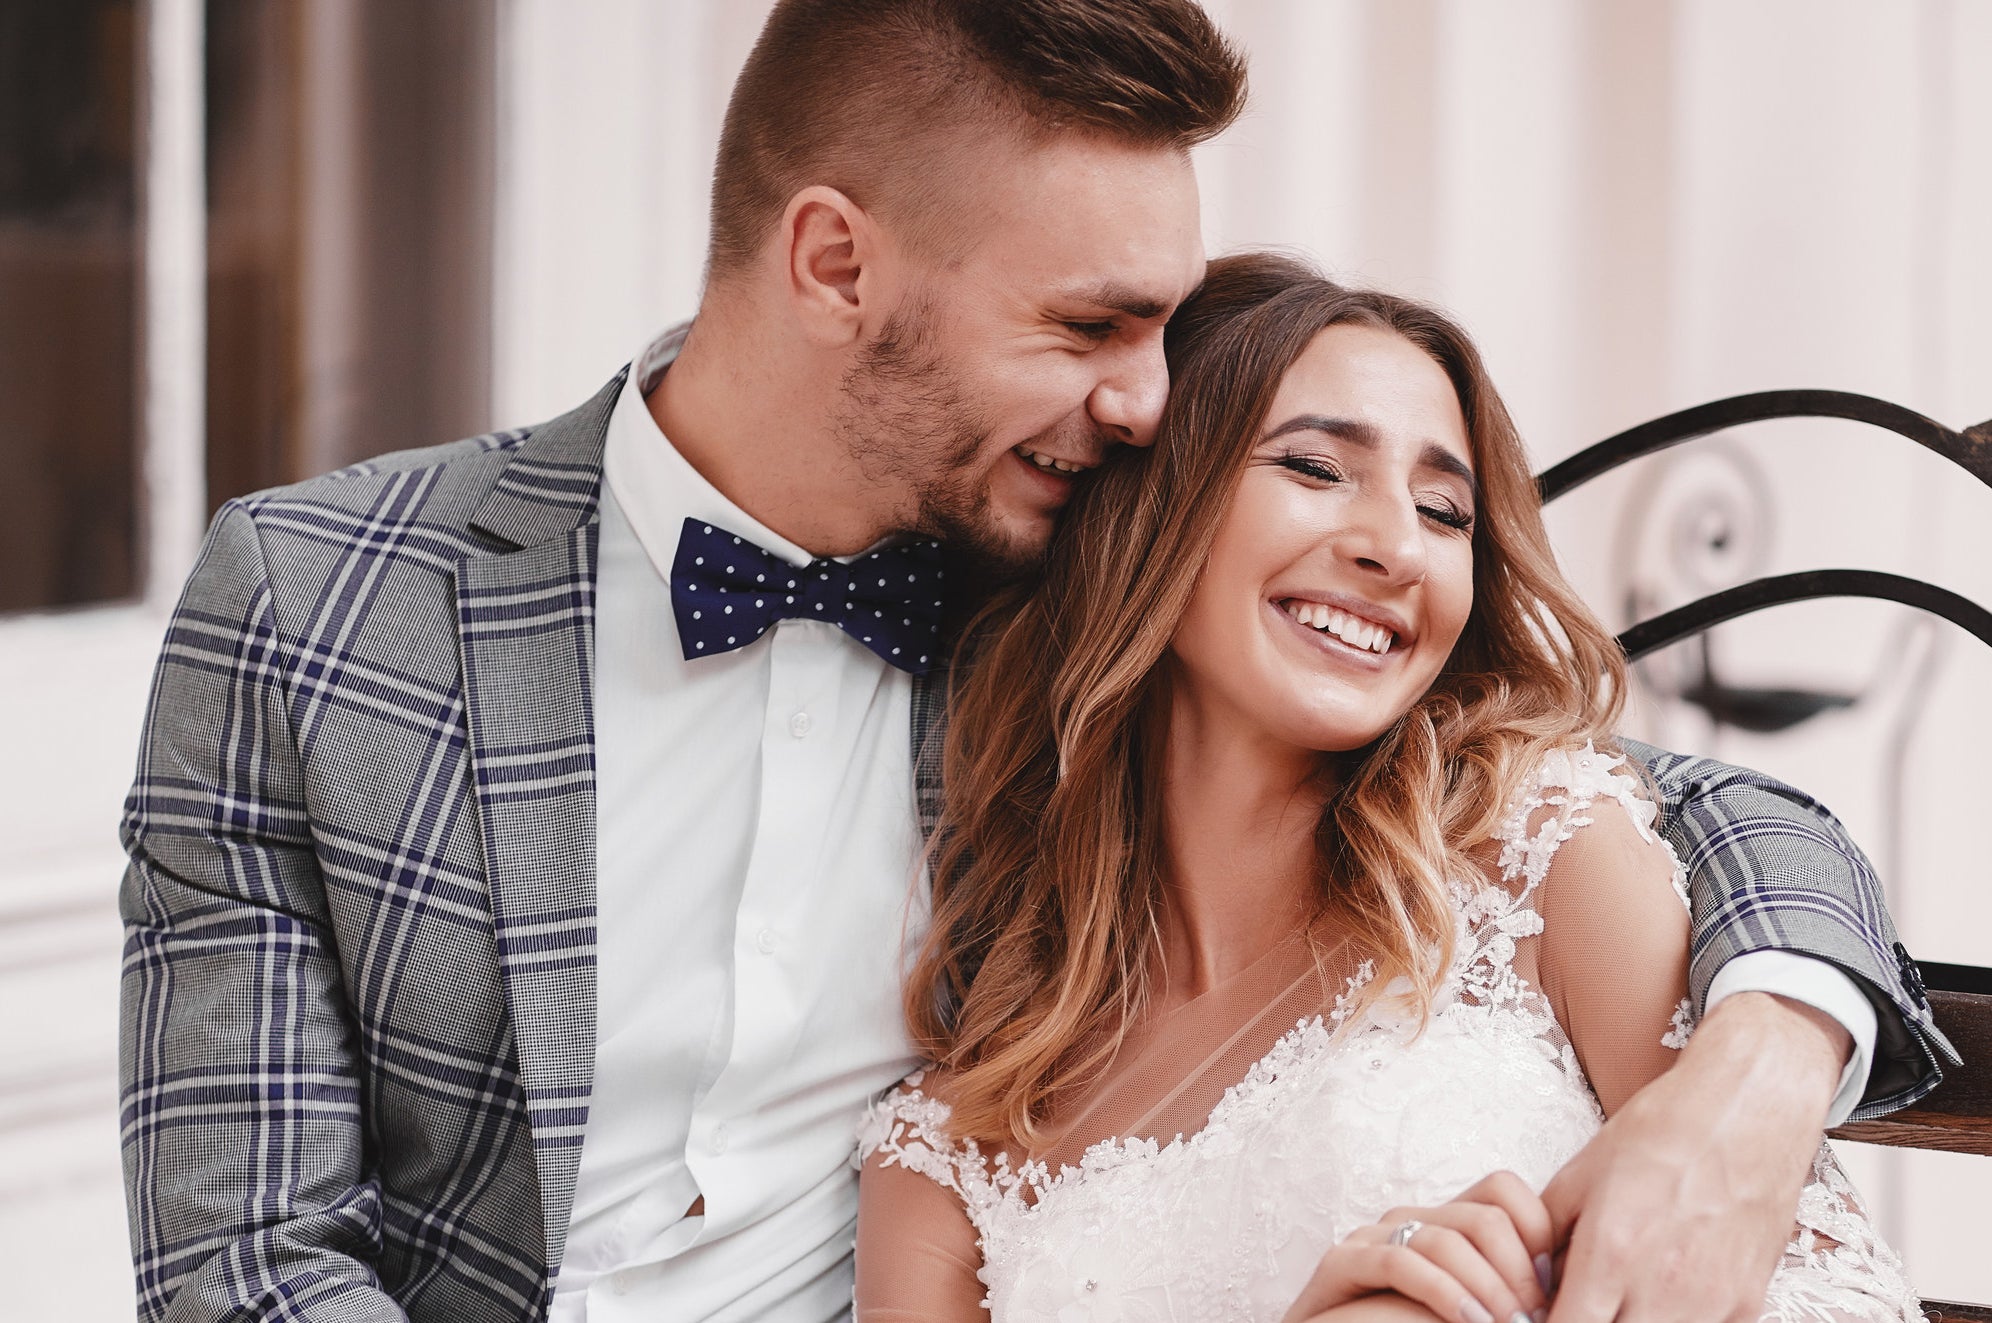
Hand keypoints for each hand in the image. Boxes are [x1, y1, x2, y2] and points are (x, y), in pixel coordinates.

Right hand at [1283, 1171, 1555, 1322]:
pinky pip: (1399, 1263)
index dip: (1539, 1232)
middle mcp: (1410, 1218)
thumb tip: (1567, 1292)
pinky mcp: (1340, 1264)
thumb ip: (1507, 1290)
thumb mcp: (1471, 1306)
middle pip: (1485, 1218)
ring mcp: (1371, 1237)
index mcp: (1444, 1221)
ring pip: (1446, 1240)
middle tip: (1537, 1318)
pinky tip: (1470, 1322)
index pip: (1504, 1190)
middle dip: (1521, 1275)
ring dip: (1490, 1291)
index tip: (1555, 1287)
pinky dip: (1444, 1294)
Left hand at [1541, 991, 1849, 1321]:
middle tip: (1581, 1303)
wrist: (1748, 1110)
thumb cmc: (1661, 1132)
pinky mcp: (1747, 1306)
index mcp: (1611, 1252)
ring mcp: (1712, 1303)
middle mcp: (1663, 1288)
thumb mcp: (1581, 1174)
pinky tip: (1662, 1297)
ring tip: (1620, 1299)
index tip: (1538, 1313)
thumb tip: (1529, 1284)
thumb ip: (1546, 1237)